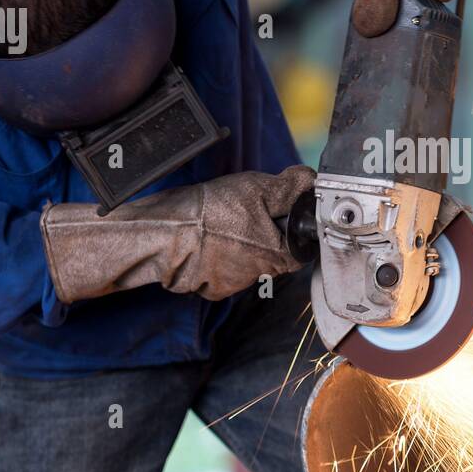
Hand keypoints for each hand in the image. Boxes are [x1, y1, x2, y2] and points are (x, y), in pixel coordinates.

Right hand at [42, 165, 315, 302]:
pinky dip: (216, 258)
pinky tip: (206, 239)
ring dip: (239, 245)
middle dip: (264, 235)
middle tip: (244, 214)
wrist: (161, 233)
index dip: (291, 228)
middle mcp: (257, 276)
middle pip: (273, 256)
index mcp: (276, 255)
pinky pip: (220, 272)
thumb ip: (290, 189)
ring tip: (220, 224)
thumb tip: (311, 182)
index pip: (300, 248)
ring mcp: (231, 285)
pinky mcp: (208, 289)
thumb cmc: (207, 211)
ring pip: (246, 263)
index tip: (280, 216)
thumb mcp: (255, 188)